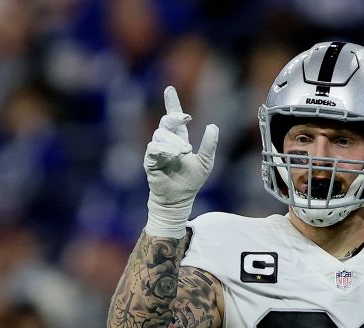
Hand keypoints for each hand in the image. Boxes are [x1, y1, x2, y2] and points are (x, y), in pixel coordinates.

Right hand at [144, 86, 218, 236]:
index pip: (174, 118)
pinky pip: (153, 149)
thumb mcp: (206, 162)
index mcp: (179, 140)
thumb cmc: (191, 182)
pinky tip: (173, 156)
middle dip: (176, 117)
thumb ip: (209, 145)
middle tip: (187, 119)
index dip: (172, 103)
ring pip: (160, 134)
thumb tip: (213, 126)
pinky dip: (164, 150)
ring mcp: (157, 151)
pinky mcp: (150, 161)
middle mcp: (166, 143)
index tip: (169, 89)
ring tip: (183, 153)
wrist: (179, 200)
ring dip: (174, 141)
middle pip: (166, 121)